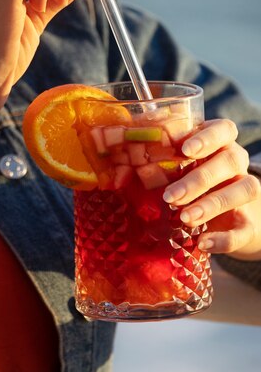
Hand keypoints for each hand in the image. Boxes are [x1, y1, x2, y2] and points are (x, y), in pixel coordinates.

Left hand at [163, 119, 260, 259]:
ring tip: (185, 218)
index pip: (224, 129)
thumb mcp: (177, 165)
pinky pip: (245, 228)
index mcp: (220, 142)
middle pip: (229, 161)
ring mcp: (246, 191)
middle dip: (198, 180)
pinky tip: (204, 242)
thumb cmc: (190, 178)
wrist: (227, 214)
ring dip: (212, 205)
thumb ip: (160, 156)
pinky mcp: (249, 221)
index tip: (185, 150)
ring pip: (244, 190)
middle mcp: (237, 162)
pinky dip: (225, 238)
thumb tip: (123, 152)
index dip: (208, 137)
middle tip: (170, 196)